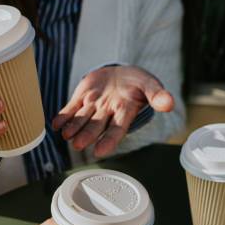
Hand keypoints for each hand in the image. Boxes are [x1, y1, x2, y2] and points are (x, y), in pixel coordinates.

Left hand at [52, 66, 173, 157]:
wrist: (122, 73)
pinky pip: (71, 109)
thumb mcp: (150, 84)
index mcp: (125, 111)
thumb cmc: (138, 82)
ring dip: (73, 128)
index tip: (100, 151)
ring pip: (82, 119)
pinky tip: (55, 124)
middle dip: (87, 135)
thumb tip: (169, 104)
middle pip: (96, 126)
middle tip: (77, 145)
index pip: (117, 129)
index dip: (109, 140)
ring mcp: (94, 106)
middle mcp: (108, 112)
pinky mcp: (82, 98)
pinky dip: (63, 116)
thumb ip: (158, 95)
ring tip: (66, 135)